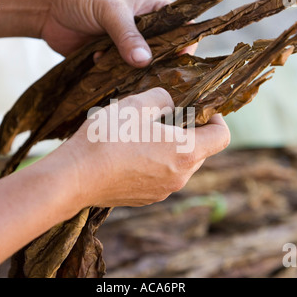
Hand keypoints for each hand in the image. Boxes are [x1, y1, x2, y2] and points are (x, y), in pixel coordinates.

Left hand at [41, 0, 170, 67]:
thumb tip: (144, 61)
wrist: (47, 8)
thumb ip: (127, 35)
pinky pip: (121, 75)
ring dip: (133, 73)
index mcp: (154, 11)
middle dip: (157, 65)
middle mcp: (145, 31)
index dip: (183, 46)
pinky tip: (102, 66)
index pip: (181, 29)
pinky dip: (115, 76)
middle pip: (163, 54)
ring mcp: (128, 47)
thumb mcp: (110, 11)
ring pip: (142, 68)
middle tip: (151, 76)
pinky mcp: (112, 61)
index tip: (178, 63)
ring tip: (124, 72)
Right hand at [54, 87, 230, 208]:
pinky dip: (156, 163)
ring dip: (171, 148)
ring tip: (145, 133)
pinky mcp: (145, 198)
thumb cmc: (107, 138)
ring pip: (180, 164)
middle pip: (201, 151)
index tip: (200, 108)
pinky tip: (131, 152)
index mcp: (185, 152)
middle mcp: (180, 177)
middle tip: (167, 116)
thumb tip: (169, 103)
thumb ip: (162, 97)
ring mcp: (163, 191)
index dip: (216, 118)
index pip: (222, 136)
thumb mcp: (136, 103)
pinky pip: (162, 176)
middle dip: (191, 131)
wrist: (74, 177)